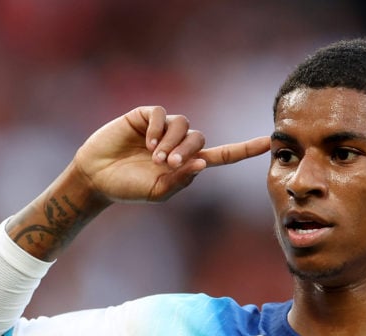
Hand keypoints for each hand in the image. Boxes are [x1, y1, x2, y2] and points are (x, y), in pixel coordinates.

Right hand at [74, 106, 270, 203]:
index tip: (268, 143)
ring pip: (183, 125)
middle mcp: (179, 144)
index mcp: (187, 164)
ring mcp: (162, 129)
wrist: (97, 177)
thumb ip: (182, 179)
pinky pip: (162, 114)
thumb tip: (204, 162)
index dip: (244, 149)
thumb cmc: (129, 188)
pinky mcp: (145, 117)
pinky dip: (158, 129)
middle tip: (168, 164)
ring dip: (172, 142)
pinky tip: (146, 142)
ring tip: (155, 157)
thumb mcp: (159, 192)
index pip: (223, 155)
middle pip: (199, 138)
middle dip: (187, 151)